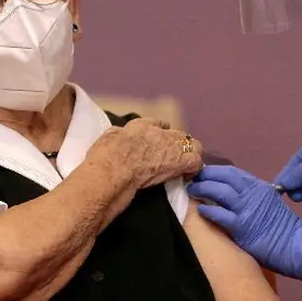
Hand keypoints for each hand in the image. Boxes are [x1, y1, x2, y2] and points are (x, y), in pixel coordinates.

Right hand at [87, 120, 202, 187]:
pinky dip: (194, 168)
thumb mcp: (107, 138)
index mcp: (139, 126)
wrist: (115, 167)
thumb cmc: (105, 156)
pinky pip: (196, 161)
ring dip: (189, 154)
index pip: (156, 124)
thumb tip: (117, 135)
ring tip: (185, 167)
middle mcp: (158, 132)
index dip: (161, 132)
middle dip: (178, 144)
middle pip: (177, 134)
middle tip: (173, 158)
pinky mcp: (180, 160)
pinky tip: (187, 176)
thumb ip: (116, 135)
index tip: (161, 140)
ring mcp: (171, 145)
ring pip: (192, 144)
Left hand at [187, 166, 301, 283]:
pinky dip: (207, 210)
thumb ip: (252, 195)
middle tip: (193, 179)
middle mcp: (252, 193)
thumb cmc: (281, 227)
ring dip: (202, 189)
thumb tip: (232, 192)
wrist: (292, 246)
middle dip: (205, 176)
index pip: (232, 172)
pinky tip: (200, 210)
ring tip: (192, 191)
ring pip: (218, 191)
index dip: (215, 171)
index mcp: (259, 186)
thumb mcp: (269, 202)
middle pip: (223, 177)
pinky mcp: (241, 226)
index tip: (203, 173)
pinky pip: (219, 214)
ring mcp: (246, 209)